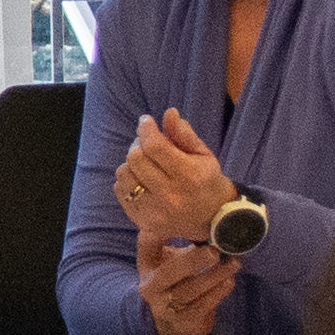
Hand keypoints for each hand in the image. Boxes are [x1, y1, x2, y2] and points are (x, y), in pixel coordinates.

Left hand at [111, 107, 235, 245]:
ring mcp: (155, 212)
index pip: (155, 147)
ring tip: (143, 161)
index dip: (146, 129)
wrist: (213, 219)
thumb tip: (169, 113)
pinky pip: (121, 192)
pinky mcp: (144, 222)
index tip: (146, 121)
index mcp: (189, 176)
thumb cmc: (207, 181)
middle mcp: (170, 196)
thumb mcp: (204, 155)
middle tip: (145, 142)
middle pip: (136, 159)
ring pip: (125, 175)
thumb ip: (185, 134)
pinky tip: (140, 178)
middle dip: (138, 143)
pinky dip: (126, 180)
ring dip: (130, 162)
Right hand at [137, 236, 237, 334]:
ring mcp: (169, 310)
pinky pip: (203, 306)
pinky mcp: (187, 321)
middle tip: (214, 251)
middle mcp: (153, 292)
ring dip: (214, 276)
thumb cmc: (166, 279)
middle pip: (170, 275)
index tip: (190, 232)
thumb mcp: (155, 261)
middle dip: (192, 261)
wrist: (167, 319)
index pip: (151, 254)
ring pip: (191, 291)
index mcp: (147, 273)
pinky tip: (229, 281)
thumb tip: (174, 215)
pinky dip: (218, 293)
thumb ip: (158, 239)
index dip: (164, 240)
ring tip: (232, 263)